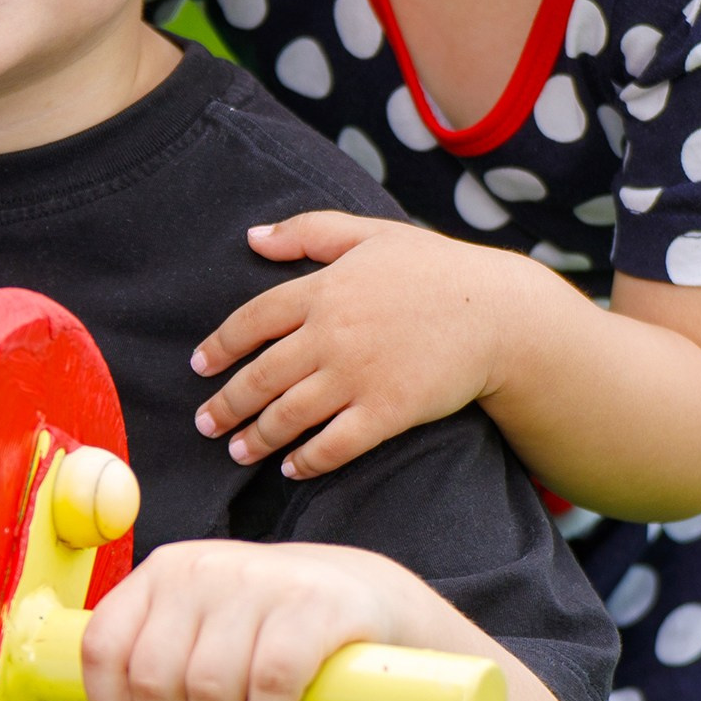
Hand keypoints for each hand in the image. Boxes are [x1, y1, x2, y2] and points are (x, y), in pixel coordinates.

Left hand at [80, 536, 463, 700]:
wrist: (358, 595)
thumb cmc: (264, 630)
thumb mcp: (199, 650)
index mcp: (162, 572)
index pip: (104, 645)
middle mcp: (203, 569)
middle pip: (155, 679)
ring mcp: (259, 581)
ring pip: (211, 688)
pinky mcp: (314, 606)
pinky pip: (270, 686)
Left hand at [191, 215, 528, 477]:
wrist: (500, 314)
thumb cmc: (435, 270)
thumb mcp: (371, 234)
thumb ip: (308, 231)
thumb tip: (252, 236)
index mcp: (324, 288)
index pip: (251, 320)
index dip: (220, 346)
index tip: (201, 366)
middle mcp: (332, 333)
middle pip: (260, 376)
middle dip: (226, 404)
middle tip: (206, 423)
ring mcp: (358, 375)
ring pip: (288, 415)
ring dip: (256, 438)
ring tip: (237, 450)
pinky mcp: (386, 412)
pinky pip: (333, 445)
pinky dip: (306, 461)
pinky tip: (292, 468)